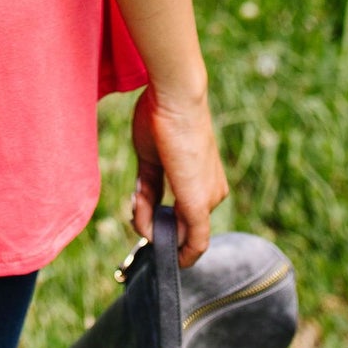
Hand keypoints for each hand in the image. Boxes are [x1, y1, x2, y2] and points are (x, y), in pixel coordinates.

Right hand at [131, 83, 228, 266]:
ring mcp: (209, 200)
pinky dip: (175, 249)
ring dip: (154, 230)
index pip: (182, 213)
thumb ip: (149, 189)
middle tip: (134, 208)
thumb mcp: (150, 159)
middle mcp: (213, 193)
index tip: (141, 214)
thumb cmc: (161, 118)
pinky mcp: (199, 206)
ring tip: (136, 208)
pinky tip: (154, 242)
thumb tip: (142, 214)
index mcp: (205, 180)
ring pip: (181, 234)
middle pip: (181, 227)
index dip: (160, 220)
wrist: (175, 98)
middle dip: (153, 225)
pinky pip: (193, 242)